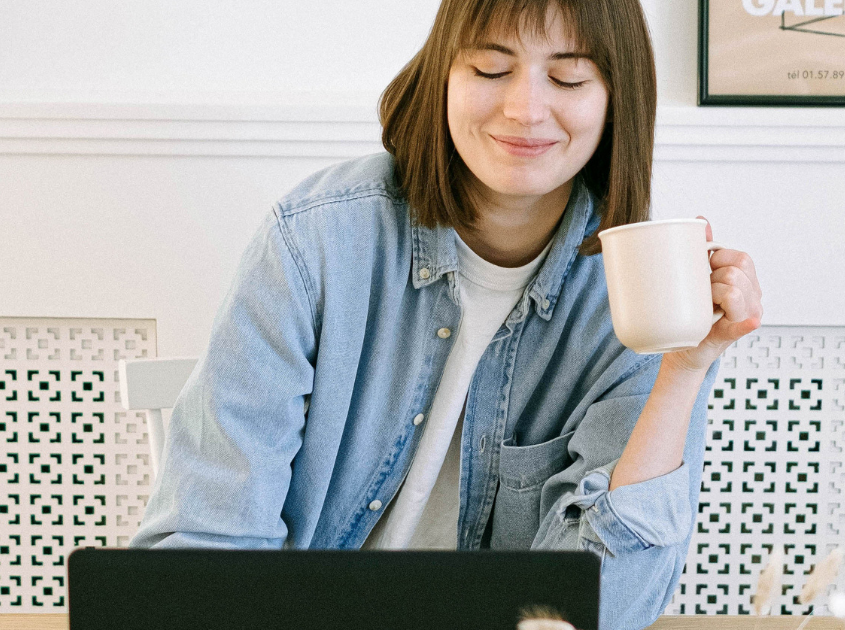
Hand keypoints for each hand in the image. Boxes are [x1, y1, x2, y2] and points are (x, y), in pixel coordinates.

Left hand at [662, 216, 762, 373]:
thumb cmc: (694, 309)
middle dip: (714, 277)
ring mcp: (748, 315)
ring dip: (713, 294)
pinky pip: (745, 324)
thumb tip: (701, 220)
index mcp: (747, 281)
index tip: (705, 269)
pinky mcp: (734, 332)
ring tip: (705, 304)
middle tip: (703, 290)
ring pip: (734, 290)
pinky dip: (746, 322)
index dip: (718, 259)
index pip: (741, 258)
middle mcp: (753, 297)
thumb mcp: (700, 276)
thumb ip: (704, 249)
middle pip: (737, 272)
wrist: (683, 346)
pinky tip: (750, 321)